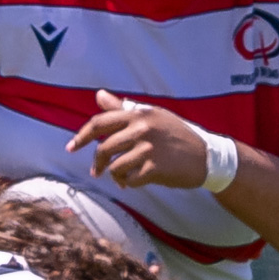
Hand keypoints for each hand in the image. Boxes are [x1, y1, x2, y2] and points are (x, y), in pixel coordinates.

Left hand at [66, 89, 209, 188]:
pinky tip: (132, 182)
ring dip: (114, 175)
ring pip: (115, 166)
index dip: (82, 136)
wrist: (207, 156)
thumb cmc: (176, 135)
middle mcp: (143, 128)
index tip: (71, 147)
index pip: (100, 122)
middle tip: (97, 171)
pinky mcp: (156, 168)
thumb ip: (124, 109)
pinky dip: (127, 183)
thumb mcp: (152, 116)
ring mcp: (149, 149)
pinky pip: (129, 179)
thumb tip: (99, 95)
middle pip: (104, 147)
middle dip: (97, 163)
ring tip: (121, 178)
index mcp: (139, 114)